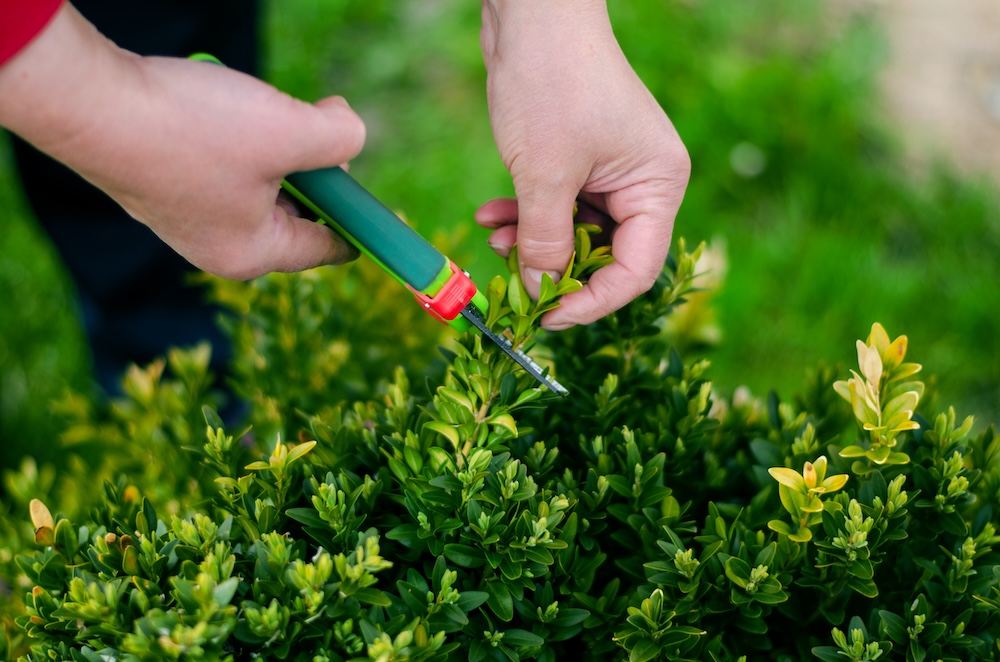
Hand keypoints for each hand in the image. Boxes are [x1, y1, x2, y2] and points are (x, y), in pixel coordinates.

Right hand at [0, 3, 364, 279]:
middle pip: (296, 210)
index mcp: (253, 254)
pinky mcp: (164, 182)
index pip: (328, 247)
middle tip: (314, 122)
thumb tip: (349, 130)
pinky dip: (238, 137)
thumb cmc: (192, 130)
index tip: (378, 201)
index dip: (360, 220)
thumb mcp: (290, 133)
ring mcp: (187, 216)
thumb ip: (341, 139)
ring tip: (259, 110)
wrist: (91, 104)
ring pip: (261, 180)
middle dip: (314, 166)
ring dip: (275, 143)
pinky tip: (223, 108)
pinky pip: (224, 165)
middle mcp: (218, 246)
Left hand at [478, 0, 688, 329]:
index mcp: (657, 186)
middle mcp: (642, 183)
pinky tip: (490, 215)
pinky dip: (526, 215)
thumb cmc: (550, 83)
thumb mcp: (544, 174)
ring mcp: (611, 171)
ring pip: (574, 232)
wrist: (531, 14)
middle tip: (513, 282)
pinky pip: (558, 205)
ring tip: (493, 242)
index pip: (636, 269)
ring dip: (533, 243)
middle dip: (555, 269)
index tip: (546, 317)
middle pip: (604, 255)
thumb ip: (544, 242)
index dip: (591, 301)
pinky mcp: (580, 159)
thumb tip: (539, 294)